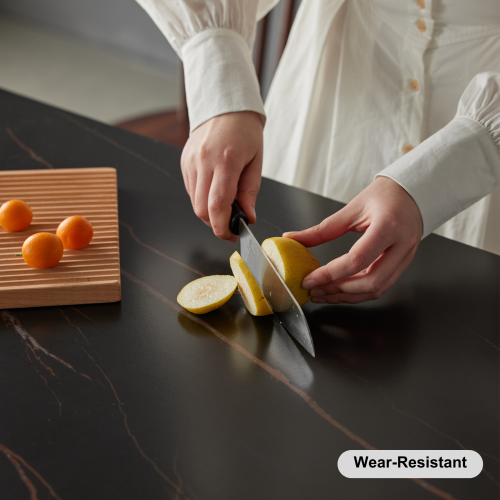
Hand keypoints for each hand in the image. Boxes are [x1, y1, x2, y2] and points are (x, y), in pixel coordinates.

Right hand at [181, 111, 263, 241]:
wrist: (225, 107)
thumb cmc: (245, 132)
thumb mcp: (256, 161)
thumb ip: (250, 192)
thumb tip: (247, 217)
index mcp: (226, 160)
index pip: (217, 205)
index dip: (222, 227)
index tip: (231, 235)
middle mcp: (204, 161)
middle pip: (201, 209)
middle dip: (215, 224)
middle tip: (230, 225)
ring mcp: (191, 162)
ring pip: (194, 203)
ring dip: (209, 212)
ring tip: (225, 205)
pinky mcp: (184, 162)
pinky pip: (191, 191)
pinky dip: (203, 199)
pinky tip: (214, 191)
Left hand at [283, 177, 422, 303]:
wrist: (414, 193)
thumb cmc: (386, 195)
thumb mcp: (352, 208)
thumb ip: (323, 229)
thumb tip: (293, 238)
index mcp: (389, 226)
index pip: (358, 259)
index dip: (331, 274)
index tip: (309, 280)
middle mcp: (402, 246)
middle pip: (371, 282)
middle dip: (339, 291)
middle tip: (315, 291)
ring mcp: (406, 258)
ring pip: (377, 289)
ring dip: (348, 296)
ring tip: (323, 294)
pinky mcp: (403, 265)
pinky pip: (381, 285)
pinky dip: (359, 292)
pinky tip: (340, 290)